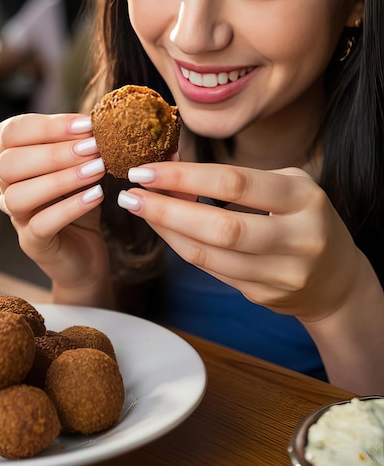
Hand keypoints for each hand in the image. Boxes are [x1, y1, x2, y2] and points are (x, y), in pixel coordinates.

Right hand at [0, 113, 112, 304]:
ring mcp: (15, 217)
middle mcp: (6, 186)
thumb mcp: (83, 166)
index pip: (11, 132)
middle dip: (54, 152)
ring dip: (60, 178)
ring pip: (19, 194)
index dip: (47, 125)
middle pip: (9, 163)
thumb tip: (105, 117)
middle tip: (93, 147)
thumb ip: (84, 143)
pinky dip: (69, 207)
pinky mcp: (31, 242)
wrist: (86, 251)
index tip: (86, 125)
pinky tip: (96, 195)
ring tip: (97, 169)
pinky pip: (40, 224)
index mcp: (14, 158)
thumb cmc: (80, 200)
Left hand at [117, 161, 367, 321]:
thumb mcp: (287, 187)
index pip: (234, 183)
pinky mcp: (263, 295)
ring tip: (140, 208)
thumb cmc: (303, 218)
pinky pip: (210, 270)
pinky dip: (181, 246)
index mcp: (303, 199)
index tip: (145, 170)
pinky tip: (163, 228)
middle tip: (129, 195)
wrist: (337, 280)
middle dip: (166, 210)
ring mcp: (281, 274)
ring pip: (209, 254)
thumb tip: (171, 171)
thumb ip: (236, 181)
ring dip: (166, 230)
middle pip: (219, 227)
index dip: (184, 177)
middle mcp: (296, 239)